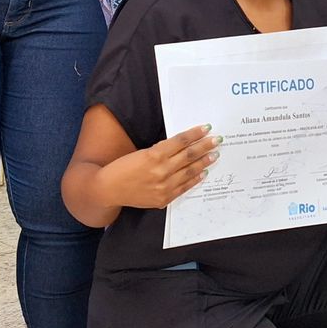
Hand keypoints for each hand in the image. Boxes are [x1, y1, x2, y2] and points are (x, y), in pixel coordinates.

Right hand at [103, 123, 219, 208]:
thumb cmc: (122, 167)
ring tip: (214, 155)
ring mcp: (163, 186)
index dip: (195, 134)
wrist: (108, 189)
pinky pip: (184, 187)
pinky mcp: (163, 198)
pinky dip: (195, 179)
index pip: (180, 141)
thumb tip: (182, 145)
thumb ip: (160, 151)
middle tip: (217, 140)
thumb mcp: (141, 152)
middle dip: (205, 146)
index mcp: (154, 155)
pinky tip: (203, 173)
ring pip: (189, 171)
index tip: (206, 128)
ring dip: (204, 162)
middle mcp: (161, 170)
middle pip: (188, 155)